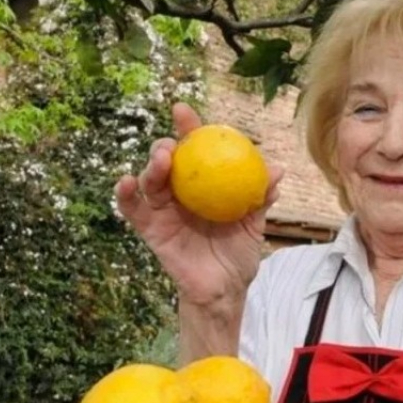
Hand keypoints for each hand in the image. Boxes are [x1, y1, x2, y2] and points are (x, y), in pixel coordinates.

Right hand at [114, 103, 284, 306]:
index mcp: (203, 184)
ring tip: (161, 159)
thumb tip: (277, 169)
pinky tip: (126, 181)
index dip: (187, 129)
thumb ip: (261, 196)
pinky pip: (132, 209)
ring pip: (148, 178)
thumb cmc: (238, 254)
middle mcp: (179, 192)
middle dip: (164, 143)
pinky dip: (124, 194)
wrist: (225, 290)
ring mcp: (162, 209)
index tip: (183, 112)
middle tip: (174, 143)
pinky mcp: (149, 229)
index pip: (193, 150)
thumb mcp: (254, 223)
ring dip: (151, 165)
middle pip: (165, 159)